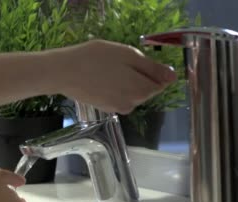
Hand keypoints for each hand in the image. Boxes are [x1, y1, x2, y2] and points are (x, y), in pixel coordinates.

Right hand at [54, 40, 177, 113]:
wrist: (64, 73)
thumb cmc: (96, 58)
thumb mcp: (128, 56)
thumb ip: (152, 68)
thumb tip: (173, 77)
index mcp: (142, 89)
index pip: (161, 83)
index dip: (152, 70)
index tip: (136, 61)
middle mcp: (133, 103)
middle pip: (146, 89)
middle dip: (138, 77)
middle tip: (118, 63)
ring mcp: (118, 108)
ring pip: (132, 94)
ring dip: (126, 83)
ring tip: (108, 70)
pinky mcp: (106, 108)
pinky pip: (119, 98)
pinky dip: (115, 89)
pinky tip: (101, 79)